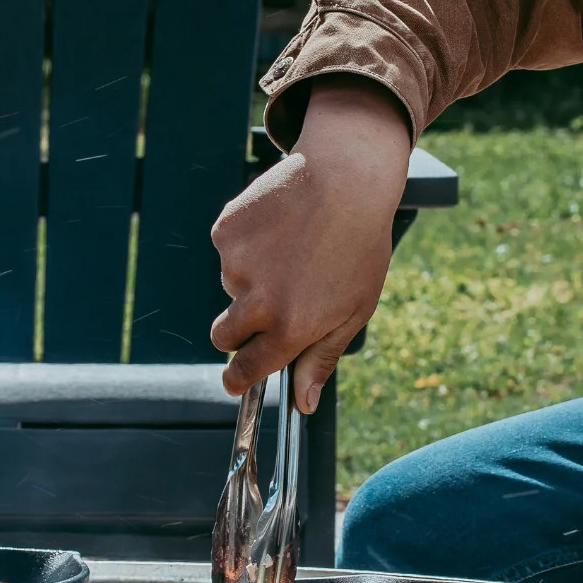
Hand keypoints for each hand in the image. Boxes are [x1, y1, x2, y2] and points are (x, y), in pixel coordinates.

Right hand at [211, 77, 409, 412]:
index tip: (234, 381)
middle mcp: (257, 302)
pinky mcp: (226, 231)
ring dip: (252, 276)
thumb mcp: (352, 311)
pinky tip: (280, 226)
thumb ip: (321, 359)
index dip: (237, 380)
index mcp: (289, 329)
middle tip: (269, 304)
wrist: (347, 178)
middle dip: (237, 331)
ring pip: (230, 286)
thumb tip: (304, 404)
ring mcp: (237, 265)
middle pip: (223, 335)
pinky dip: (247, 242)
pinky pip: (228, 249)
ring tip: (293, 249)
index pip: (246, 370)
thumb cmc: (359, 248)